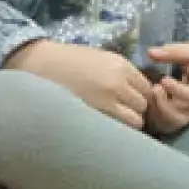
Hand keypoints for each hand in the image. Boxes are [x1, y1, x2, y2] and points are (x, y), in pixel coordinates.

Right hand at [5, 41, 154, 128]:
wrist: (42, 65)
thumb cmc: (69, 61)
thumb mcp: (100, 58)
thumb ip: (120, 73)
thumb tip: (135, 90)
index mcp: (121, 65)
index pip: (147, 87)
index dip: (139, 95)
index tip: (130, 100)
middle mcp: (119, 82)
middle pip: (143, 104)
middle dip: (135, 110)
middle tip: (121, 112)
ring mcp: (109, 99)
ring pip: (136, 120)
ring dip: (128, 122)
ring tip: (113, 122)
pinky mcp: (97, 114)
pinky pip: (120, 128)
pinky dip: (117, 130)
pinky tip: (105, 127)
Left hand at [143, 35, 188, 135]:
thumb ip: (174, 52)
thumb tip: (150, 52)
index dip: (176, 90)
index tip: (164, 79)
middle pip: (178, 117)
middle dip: (162, 105)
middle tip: (155, 87)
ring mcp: (188, 115)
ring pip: (170, 124)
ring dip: (156, 111)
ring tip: (152, 92)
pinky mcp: (180, 117)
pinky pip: (165, 124)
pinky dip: (154, 116)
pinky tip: (151, 98)